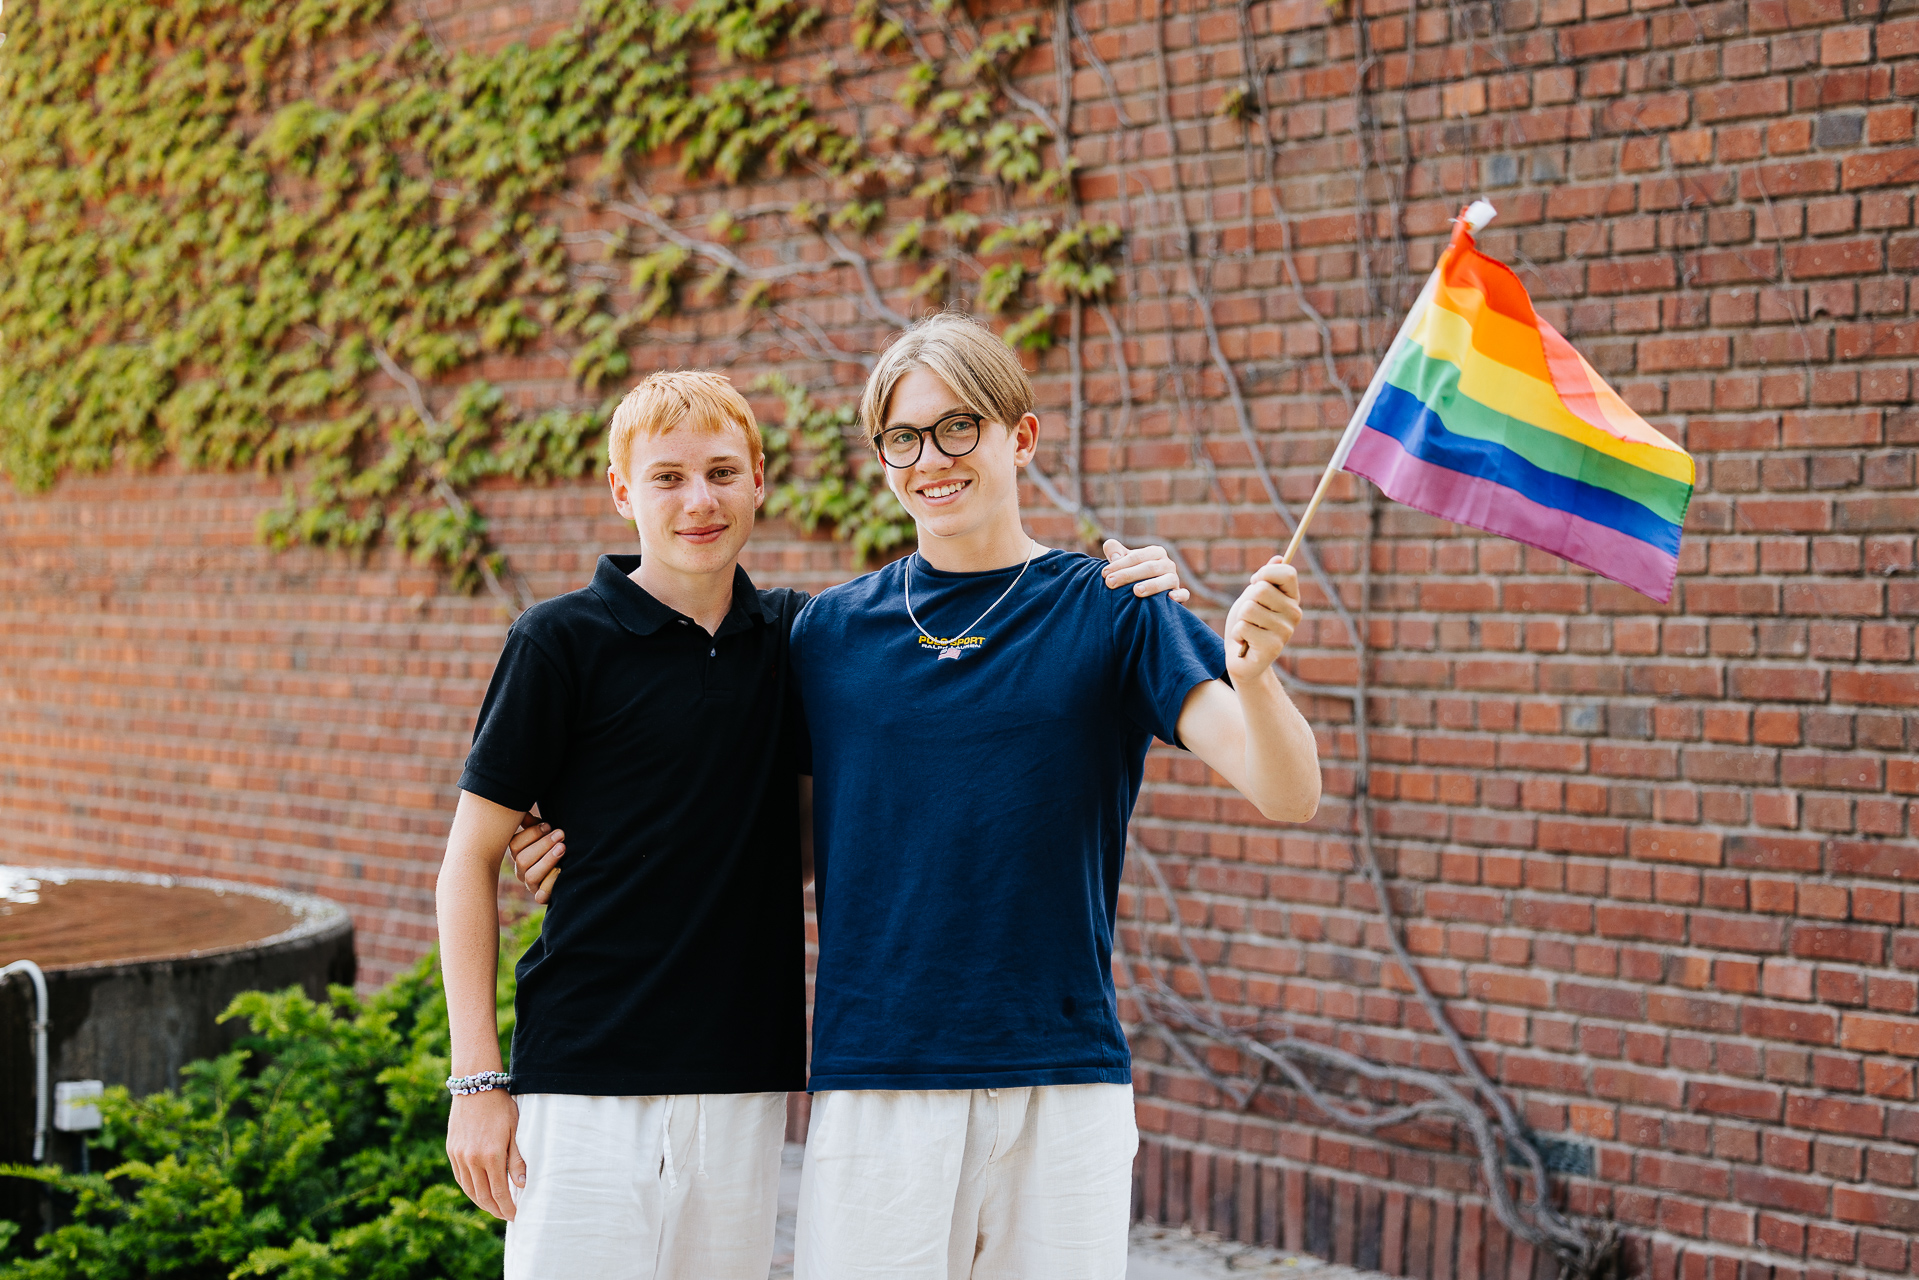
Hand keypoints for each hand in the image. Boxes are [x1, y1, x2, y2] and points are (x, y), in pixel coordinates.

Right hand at [447, 1088, 525, 1219]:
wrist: (476, 1087)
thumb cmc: (501, 1107)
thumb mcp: (515, 1131)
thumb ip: (517, 1160)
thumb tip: (522, 1185)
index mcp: (491, 1155)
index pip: (499, 1193)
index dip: (507, 1207)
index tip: (515, 1215)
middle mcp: (472, 1159)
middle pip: (483, 1196)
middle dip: (495, 1209)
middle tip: (506, 1215)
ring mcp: (459, 1156)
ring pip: (469, 1189)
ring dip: (482, 1202)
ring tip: (494, 1207)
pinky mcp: (451, 1151)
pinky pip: (460, 1178)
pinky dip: (470, 1189)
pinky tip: (479, 1192)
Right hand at [509, 818, 563, 902]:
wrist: (572, 869)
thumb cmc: (555, 845)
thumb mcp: (545, 833)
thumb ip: (533, 824)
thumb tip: (523, 813)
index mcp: (519, 852)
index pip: (515, 844)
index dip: (531, 833)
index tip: (549, 825)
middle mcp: (521, 870)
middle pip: (522, 859)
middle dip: (543, 845)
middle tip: (560, 834)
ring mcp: (530, 885)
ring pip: (530, 876)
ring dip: (547, 860)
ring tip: (563, 848)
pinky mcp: (542, 897)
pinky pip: (541, 896)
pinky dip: (550, 884)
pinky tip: (561, 871)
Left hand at [1102, 538, 1188, 602]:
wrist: (1147, 594)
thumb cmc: (1132, 574)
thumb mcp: (1123, 561)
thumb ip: (1114, 551)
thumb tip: (1113, 553)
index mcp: (1155, 553)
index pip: (1137, 556)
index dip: (1120, 564)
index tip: (1104, 573)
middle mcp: (1167, 564)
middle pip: (1149, 568)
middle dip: (1128, 575)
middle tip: (1110, 583)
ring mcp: (1175, 579)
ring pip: (1167, 580)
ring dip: (1152, 585)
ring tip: (1136, 591)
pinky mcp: (1180, 594)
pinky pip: (1183, 594)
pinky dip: (1178, 595)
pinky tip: (1169, 598)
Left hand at [1224, 558, 1301, 682]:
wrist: (1242, 658)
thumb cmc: (1248, 623)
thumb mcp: (1254, 597)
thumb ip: (1266, 579)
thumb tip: (1279, 558)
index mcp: (1292, 598)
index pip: (1287, 573)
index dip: (1266, 572)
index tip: (1255, 581)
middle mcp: (1294, 613)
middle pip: (1261, 589)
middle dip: (1247, 600)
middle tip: (1250, 615)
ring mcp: (1285, 631)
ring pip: (1249, 609)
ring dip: (1240, 619)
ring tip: (1247, 629)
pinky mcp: (1273, 647)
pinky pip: (1243, 627)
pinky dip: (1237, 634)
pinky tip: (1245, 642)